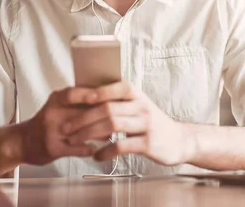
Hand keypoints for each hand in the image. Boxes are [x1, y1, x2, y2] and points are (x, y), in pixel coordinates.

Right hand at [17, 87, 101, 165]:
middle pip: (82, 114)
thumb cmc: (47, 121)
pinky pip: (77, 149)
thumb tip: (107, 94)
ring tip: (109, 135)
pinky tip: (95, 149)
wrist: (22, 141)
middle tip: (117, 120)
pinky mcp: (52, 148)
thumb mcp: (58, 104)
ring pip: (82, 132)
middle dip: (102, 118)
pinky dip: (89, 149)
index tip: (109, 97)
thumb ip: (78, 100)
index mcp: (56, 99)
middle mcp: (52, 113)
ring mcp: (51, 131)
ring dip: (99, 135)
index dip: (91, 95)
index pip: (74, 94)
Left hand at [63, 82, 193, 165]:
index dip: (96, 92)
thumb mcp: (139, 106)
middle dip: (83, 118)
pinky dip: (105, 151)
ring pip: (112, 125)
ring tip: (74, 141)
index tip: (76, 99)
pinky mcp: (148, 143)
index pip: (116, 88)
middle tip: (66, 127)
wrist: (179, 140)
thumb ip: (119, 102)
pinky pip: (121, 146)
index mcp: (138, 95)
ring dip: (89, 134)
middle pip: (108, 108)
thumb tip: (87, 98)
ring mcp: (146, 125)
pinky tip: (96, 155)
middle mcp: (142, 107)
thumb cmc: (151, 122)